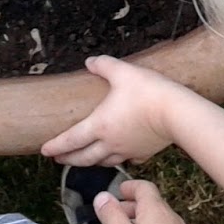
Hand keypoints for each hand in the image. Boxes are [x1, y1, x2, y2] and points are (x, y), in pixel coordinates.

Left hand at [41, 56, 188, 165]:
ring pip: (103, 162)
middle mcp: (110, 143)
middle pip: (84, 157)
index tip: (45, 151)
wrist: (178, 112)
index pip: (71, 140)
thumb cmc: (148, 92)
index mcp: (99, 125)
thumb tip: (90, 61)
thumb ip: (104, 65)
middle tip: (59, 159)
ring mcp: (127, 151)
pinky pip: (127, 160)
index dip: (56, 146)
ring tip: (84, 160)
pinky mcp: (144, 153)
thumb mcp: (123, 72)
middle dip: (69, 159)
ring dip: (90, 162)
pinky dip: (118, 160)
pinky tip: (120, 157)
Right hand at [92, 179, 206, 223]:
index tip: (119, 191)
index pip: (144, 187)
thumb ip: (110, 214)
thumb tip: (102, 196)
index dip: (131, 186)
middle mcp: (173, 217)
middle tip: (120, 216)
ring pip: (163, 221)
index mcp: (156, 209)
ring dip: (148, 222)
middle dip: (135, 206)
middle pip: (154, 204)